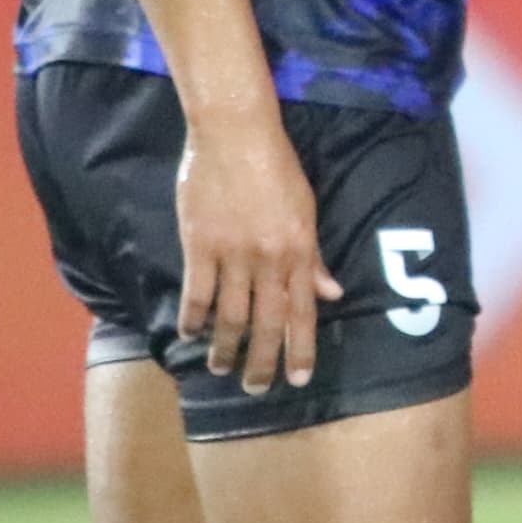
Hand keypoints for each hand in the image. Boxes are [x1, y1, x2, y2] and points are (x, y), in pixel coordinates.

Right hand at [174, 100, 341, 394]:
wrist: (236, 134)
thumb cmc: (277, 168)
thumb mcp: (307, 210)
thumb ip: (314, 257)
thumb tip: (332, 294)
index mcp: (299, 251)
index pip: (303, 312)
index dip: (300, 349)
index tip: (297, 379)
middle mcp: (268, 259)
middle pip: (267, 322)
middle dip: (263, 360)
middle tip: (256, 388)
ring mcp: (232, 254)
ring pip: (229, 315)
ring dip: (225, 347)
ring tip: (220, 368)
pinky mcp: (199, 245)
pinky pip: (197, 292)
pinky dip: (193, 318)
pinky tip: (190, 335)